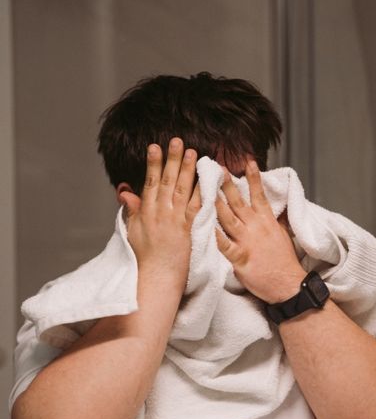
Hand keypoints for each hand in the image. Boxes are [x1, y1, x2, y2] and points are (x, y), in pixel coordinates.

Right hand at [118, 138, 200, 288]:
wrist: (156, 277)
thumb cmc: (145, 258)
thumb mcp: (132, 231)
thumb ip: (132, 210)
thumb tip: (126, 192)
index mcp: (146, 212)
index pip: (149, 182)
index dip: (153, 163)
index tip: (155, 147)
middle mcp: (159, 213)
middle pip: (166, 181)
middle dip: (171, 160)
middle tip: (177, 141)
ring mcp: (174, 221)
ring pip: (180, 190)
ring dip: (187, 170)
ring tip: (192, 153)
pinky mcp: (187, 230)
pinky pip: (195, 207)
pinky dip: (200, 193)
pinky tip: (206, 180)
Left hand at [216, 159, 305, 303]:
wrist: (289, 285)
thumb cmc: (285, 262)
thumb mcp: (283, 235)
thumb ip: (274, 220)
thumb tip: (273, 208)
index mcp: (267, 222)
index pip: (259, 195)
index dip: (253, 178)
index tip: (248, 162)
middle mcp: (257, 228)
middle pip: (239, 202)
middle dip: (227, 184)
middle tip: (217, 168)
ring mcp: (248, 242)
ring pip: (228, 218)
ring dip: (216, 202)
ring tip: (205, 189)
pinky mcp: (240, 258)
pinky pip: (224, 245)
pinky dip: (214, 235)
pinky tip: (204, 225)